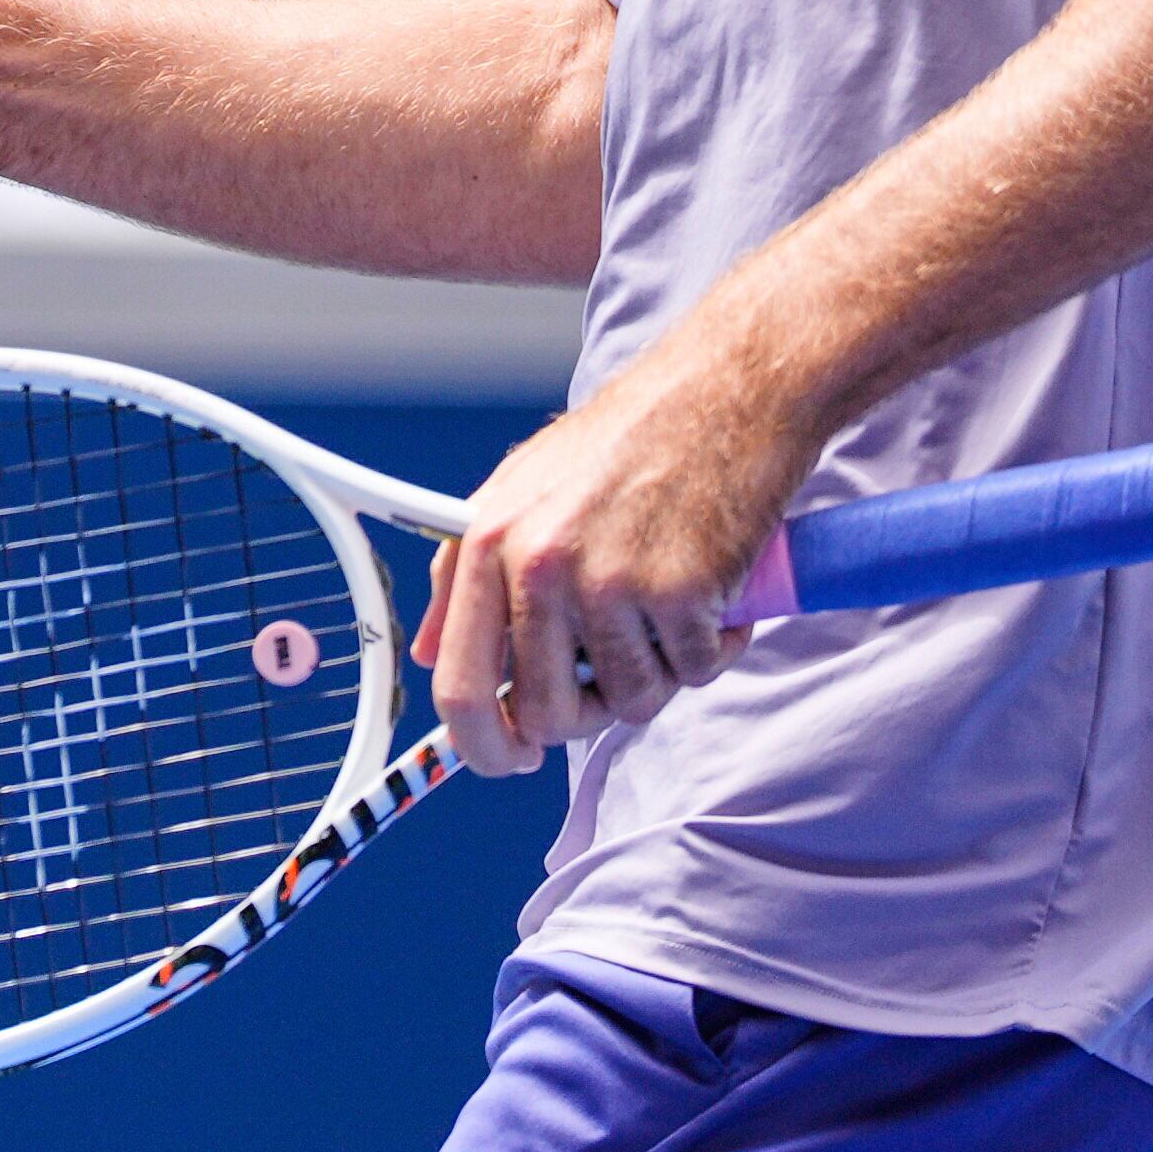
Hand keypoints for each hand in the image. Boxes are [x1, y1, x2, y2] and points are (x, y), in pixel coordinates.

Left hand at [411, 329, 812, 775]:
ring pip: (631, 701)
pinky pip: (694, 673)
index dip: (482, 747)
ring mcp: (611, 581)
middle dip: (589, 710)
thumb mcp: (519, 489)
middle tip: (620, 665)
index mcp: (488, 543)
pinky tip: (713, 591)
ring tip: (669, 605)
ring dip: (658, 672)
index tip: (508, 760)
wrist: (723, 391)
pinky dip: (713, 647)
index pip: (461, 688)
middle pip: (550, 715)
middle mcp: (540, 566)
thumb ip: (467, 575)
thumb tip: (429, 657)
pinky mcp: (681, 590)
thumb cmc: (623, 444)